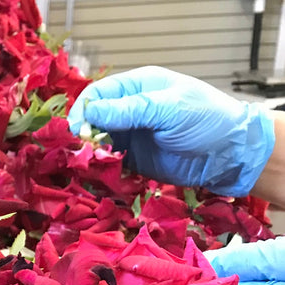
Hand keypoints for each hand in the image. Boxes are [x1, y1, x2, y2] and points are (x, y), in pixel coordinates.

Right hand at [67, 66, 274, 196]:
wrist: (229, 154)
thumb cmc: (206, 120)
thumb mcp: (168, 109)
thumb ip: (130, 110)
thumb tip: (90, 112)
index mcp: (138, 87)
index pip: (99, 94)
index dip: (84, 110)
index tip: (77, 129)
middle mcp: (131, 111)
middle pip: (93, 120)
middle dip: (84, 134)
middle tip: (82, 151)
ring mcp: (131, 136)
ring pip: (98, 143)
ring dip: (91, 154)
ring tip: (91, 165)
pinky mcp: (133, 160)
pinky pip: (109, 163)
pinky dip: (102, 169)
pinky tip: (100, 174)